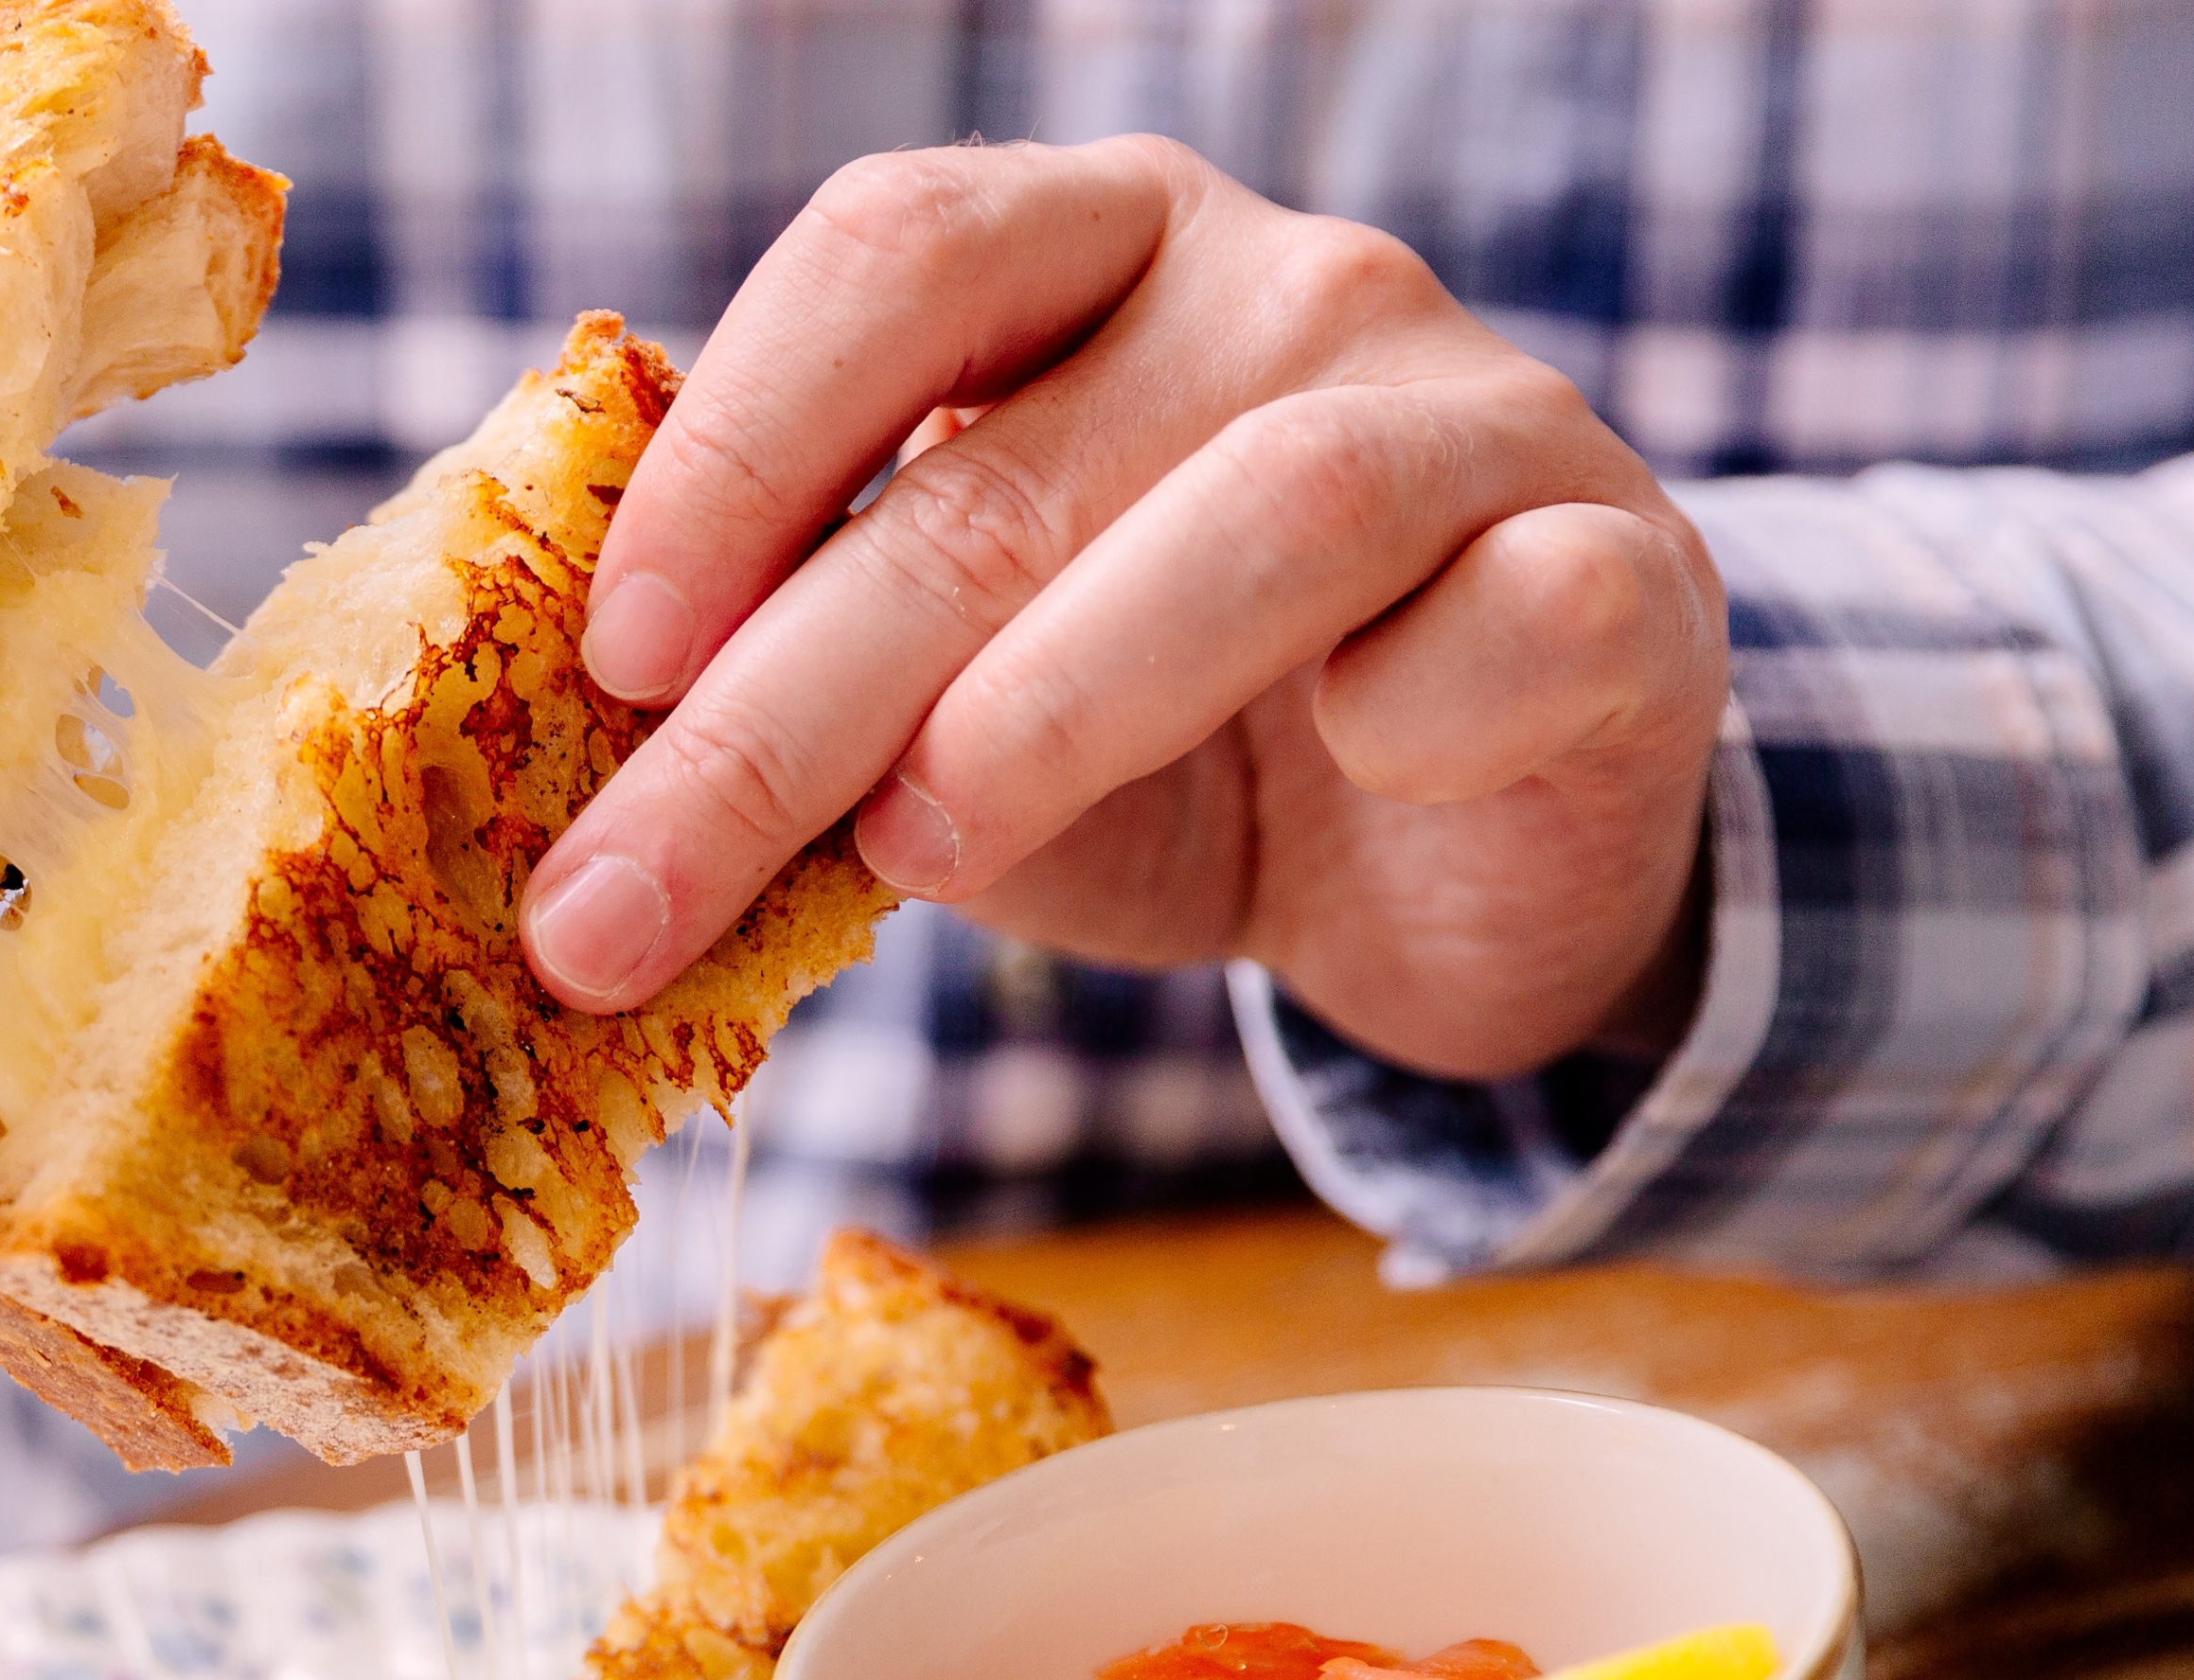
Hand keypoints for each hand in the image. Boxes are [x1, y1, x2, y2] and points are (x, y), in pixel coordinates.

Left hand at [519, 136, 1724, 1082]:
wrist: (1457, 861)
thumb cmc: (1165, 756)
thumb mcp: (941, 724)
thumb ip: (798, 708)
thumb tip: (568, 837)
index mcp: (1087, 258)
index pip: (892, 256)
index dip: (735, 452)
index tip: (612, 660)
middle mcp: (1282, 284)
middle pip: (999, 469)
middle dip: (780, 714)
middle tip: (623, 910)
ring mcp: (1473, 413)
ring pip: (1261, 514)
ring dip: (1050, 704)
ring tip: (914, 857)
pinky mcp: (1625, 576)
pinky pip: (1513, 616)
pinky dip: (1411, 706)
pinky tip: (1344, 776)